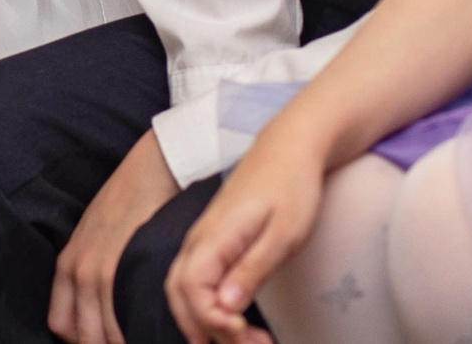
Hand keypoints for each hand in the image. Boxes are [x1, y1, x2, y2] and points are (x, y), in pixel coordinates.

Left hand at [51, 131, 179, 343]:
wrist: (157, 167)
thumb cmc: (134, 202)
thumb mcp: (101, 235)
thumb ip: (96, 268)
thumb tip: (107, 308)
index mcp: (68, 264)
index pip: (63, 326)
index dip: (83, 342)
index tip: (108, 343)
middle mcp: (76, 270)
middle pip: (81, 337)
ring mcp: (97, 269)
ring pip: (101, 337)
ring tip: (146, 343)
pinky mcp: (119, 265)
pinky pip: (121, 322)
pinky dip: (135, 337)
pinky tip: (153, 337)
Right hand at [164, 135, 323, 343]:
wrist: (290, 148)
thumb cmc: (291, 187)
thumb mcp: (283, 234)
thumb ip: (251, 270)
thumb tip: (225, 307)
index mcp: (212, 237)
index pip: (190, 289)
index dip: (211, 320)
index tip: (245, 333)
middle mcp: (199, 242)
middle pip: (180, 296)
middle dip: (207, 331)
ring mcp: (204, 242)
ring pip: (186, 292)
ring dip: (210, 324)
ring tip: (252, 342)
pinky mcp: (216, 244)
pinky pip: (199, 283)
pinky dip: (213, 309)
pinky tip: (238, 322)